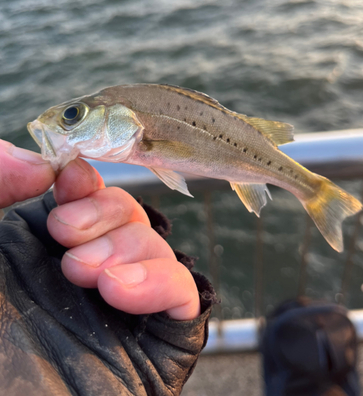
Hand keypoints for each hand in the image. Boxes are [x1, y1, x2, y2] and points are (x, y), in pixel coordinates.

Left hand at [0, 139, 200, 320]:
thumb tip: (39, 161)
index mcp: (45, 249)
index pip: (88, 197)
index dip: (86, 181)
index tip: (71, 176)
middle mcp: (90, 271)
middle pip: (128, 215)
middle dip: (104, 212)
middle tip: (65, 232)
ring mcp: (127, 305)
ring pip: (158, 247)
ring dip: (127, 247)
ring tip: (82, 271)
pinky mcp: (158, 340)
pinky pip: (184, 294)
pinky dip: (161, 281)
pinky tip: (119, 290)